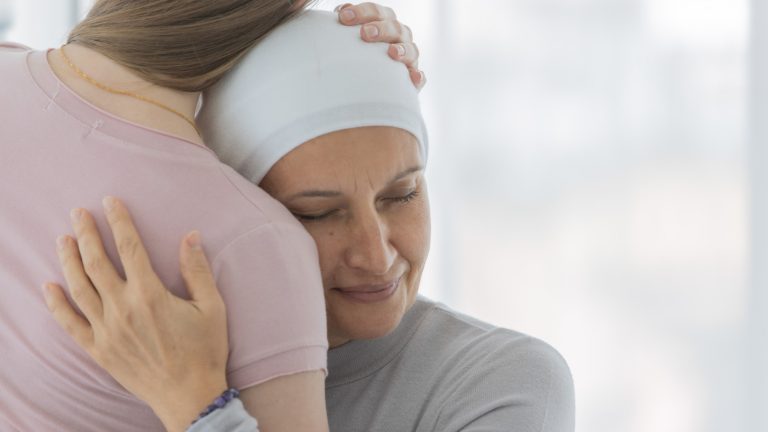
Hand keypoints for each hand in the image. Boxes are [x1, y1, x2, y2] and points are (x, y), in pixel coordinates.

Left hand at [43, 197, 227, 431]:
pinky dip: (57, 304)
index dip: (119, 221)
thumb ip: (197, 270)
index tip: (110, 202)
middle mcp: (123, 308)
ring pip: (79, 287)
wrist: (189, 396)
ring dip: (69, 260)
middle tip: (78, 213)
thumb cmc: (205, 350)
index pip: (129, 247)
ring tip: (62, 239)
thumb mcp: (212, 307)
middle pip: (97, 262)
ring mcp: (107, 330)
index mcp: (150, 294)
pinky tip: (49, 287)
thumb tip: (190, 236)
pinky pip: (70, 324)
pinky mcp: (99, 350)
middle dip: (86, 233)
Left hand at [337, 2, 425, 89]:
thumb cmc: (355, 54)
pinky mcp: (412, 78)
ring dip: (403, 50)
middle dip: (381, 29)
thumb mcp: (348, 39)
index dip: (362, 12)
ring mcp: (408, 56)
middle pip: (394, 27)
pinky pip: (419, 77)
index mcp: (383, 22)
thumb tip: (341, 12)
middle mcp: (399, 36)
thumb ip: (347, 26)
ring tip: (392, 53)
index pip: (376, 12)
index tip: (343, 17)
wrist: (364, 84)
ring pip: (411, 49)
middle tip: (365, 33)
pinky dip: (418, 76)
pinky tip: (414, 77)